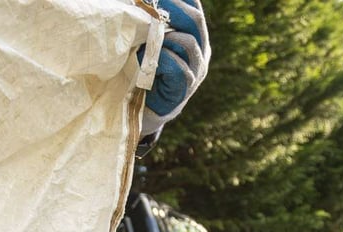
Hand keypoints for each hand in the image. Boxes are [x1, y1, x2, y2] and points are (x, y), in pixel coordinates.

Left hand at [142, 0, 209, 135]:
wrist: (146, 109)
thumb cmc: (145, 71)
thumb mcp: (152, 43)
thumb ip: (154, 26)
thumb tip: (140, 3)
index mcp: (195, 36)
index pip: (195, 9)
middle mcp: (201, 51)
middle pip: (196, 20)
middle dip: (173, 8)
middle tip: (153, 3)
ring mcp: (196, 70)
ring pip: (188, 42)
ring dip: (163, 37)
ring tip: (144, 39)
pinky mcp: (186, 87)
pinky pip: (177, 67)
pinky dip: (160, 60)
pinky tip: (145, 61)